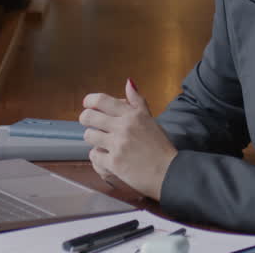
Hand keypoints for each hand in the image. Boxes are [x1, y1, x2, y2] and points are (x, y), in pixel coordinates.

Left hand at [80, 78, 177, 199]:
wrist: (168, 172)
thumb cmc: (160, 147)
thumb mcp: (150, 119)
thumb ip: (137, 101)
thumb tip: (129, 82)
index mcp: (133, 114)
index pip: (101, 100)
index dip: (89, 101)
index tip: (88, 104)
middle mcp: (124, 127)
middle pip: (89, 116)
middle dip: (86, 119)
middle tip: (91, 123)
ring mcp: (118, 145)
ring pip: (89, 135)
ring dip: (93, 139)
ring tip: (102, 142)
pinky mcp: (114, 163)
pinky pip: (93, 155)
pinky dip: (98, 157)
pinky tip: (107, 156)